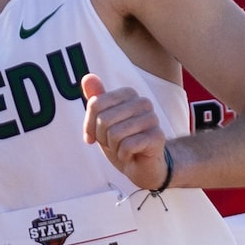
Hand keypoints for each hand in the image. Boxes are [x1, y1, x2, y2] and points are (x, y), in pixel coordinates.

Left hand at [81, 75, 173, 191]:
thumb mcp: (102, 123)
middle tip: (113, 144)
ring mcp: (152, 119)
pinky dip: (123, 156)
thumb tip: (88, 77)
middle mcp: (143, 102)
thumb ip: (96, 101)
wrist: (141, 167)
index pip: (95, 104)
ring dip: (113, 148)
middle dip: (102, 138)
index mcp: (128, 94)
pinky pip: (126, 146)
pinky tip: (131, 155)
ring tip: (123, 149)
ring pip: (114, 134)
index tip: (96, 136)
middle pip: (103, 119)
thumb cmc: (121, 143)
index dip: (89, 125)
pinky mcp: (157, 137)